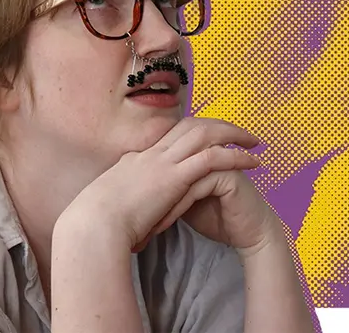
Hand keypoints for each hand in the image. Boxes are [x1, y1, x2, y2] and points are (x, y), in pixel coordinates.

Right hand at [60, 118, 266, 255]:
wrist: (95, 224)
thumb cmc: (98, 223)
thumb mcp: (109, 204)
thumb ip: (121, 199)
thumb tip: (123, 207)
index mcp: (136, 160)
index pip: (169, 135)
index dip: (192, 132)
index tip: (209, 136)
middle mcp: (151, 154)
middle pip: (189, 125)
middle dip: (216, 125)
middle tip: (239, 131)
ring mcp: (163, 161)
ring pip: (203, 133)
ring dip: (231, 133)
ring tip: (253, 141)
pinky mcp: (175, 176)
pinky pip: (212, 157)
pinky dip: (235, 155)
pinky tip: (252, 161)